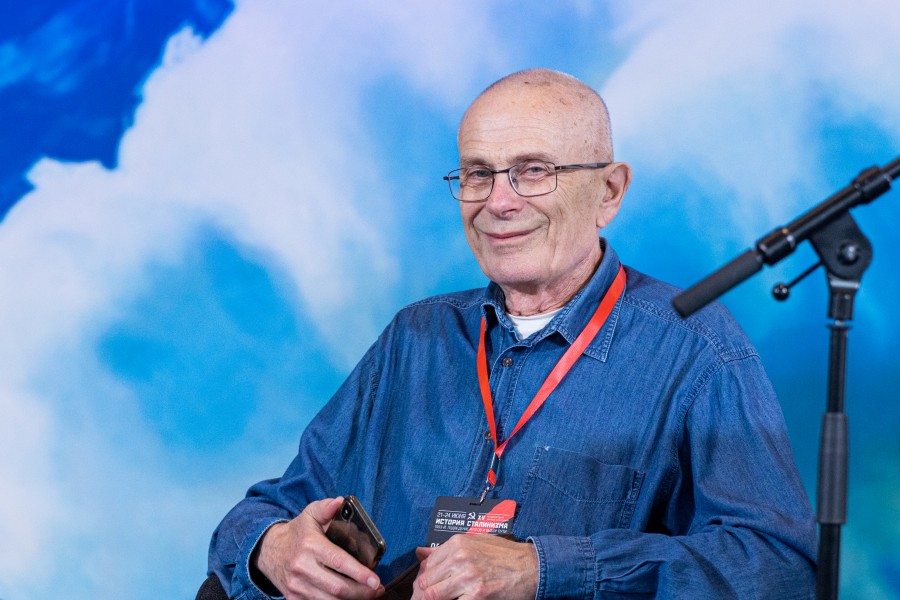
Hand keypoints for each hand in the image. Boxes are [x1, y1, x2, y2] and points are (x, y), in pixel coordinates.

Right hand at [254, 497, 383, 598]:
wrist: (269, 551)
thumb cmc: (297, 533)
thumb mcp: (309, 514)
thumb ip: (326, 508)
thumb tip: (340, 502)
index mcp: (310, 545)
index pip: (338, 562)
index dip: (359, 573)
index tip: (375, 580)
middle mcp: (302, 567)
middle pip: (337, 588)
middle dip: (361, 591)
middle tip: (377, 589)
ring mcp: (296, 586)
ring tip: (367, 594)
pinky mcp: (293, 598)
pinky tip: (348, 598)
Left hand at [411, 535, 537, 599]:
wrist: (532, 568)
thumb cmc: (506, 556)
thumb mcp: (475, 543)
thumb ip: (446, 550)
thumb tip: (420, 553)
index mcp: (458, 544)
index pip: (427, 565)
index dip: (423, 579)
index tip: (425, 587)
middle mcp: (460, 558)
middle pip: (426, 581)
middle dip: (422, 594)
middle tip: (425, 599)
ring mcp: (468, 578)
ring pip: (433, 595)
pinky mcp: (476, 596)